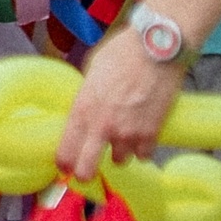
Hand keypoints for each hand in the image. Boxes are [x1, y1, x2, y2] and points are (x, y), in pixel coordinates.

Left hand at [55, 25, 185, 179]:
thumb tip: (87, 106)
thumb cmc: (122, 52)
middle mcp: (102, 126)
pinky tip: (142, 135)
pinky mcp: (152, 133)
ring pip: (120, 160)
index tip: (64, 166)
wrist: (157, 48)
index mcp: (82, 109)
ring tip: (123, 137)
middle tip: (86, 172)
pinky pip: (144, 154)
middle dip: (84, 172)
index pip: (66, 149)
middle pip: (87, 168)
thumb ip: (87, 95)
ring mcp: (128, 132)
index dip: (63, 162)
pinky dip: (143, 148)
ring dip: (120, 152)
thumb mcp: (92, 71)